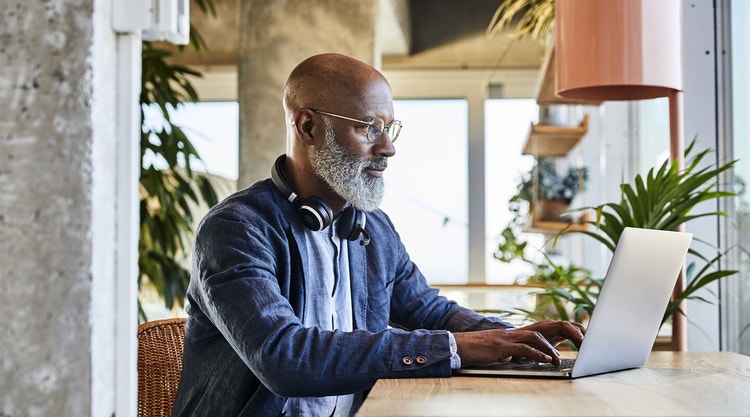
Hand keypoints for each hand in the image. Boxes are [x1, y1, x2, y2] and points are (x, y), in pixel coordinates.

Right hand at [453, 320, 584, 366]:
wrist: (458, 345)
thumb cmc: (476, 349)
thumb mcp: (497, 350)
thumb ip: (508, 351)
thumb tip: (515, 356)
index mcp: (513, 334)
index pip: (538, 330)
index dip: (554, 333)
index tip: (569, 337)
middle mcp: (512, 333)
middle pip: (540, 330)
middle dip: (558, 336)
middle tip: (570, 346)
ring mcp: (507, 338)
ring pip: (534, 337)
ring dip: (548, 348)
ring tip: (557, 359)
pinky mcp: (501, 346)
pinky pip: (523, 348)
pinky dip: (536, 354)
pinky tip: (545, 359)